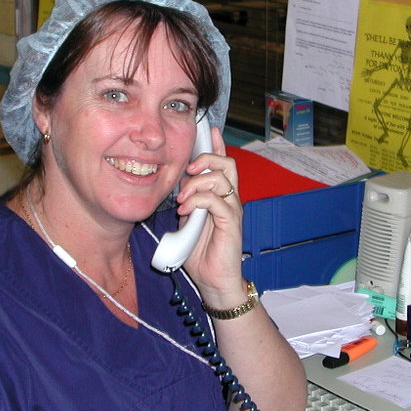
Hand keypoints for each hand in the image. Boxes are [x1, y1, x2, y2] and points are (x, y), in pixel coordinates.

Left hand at [175, 126, 245, 303]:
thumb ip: (187, 203)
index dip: (216, 145)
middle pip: (227, 163)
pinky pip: (217, 200)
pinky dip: (198, 201)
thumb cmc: (201, 254)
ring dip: (196, 183)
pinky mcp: (231, 222)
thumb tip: (176, 187)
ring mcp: (233, 210)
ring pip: (221, 178)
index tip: (208, 129)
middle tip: (188, 170)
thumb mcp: (188, 222)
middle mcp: (230, 200)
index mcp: (220, 197)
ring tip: (182, 199)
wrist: (214, 282)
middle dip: (206, 159)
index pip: (222, 164)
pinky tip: (186, 211)